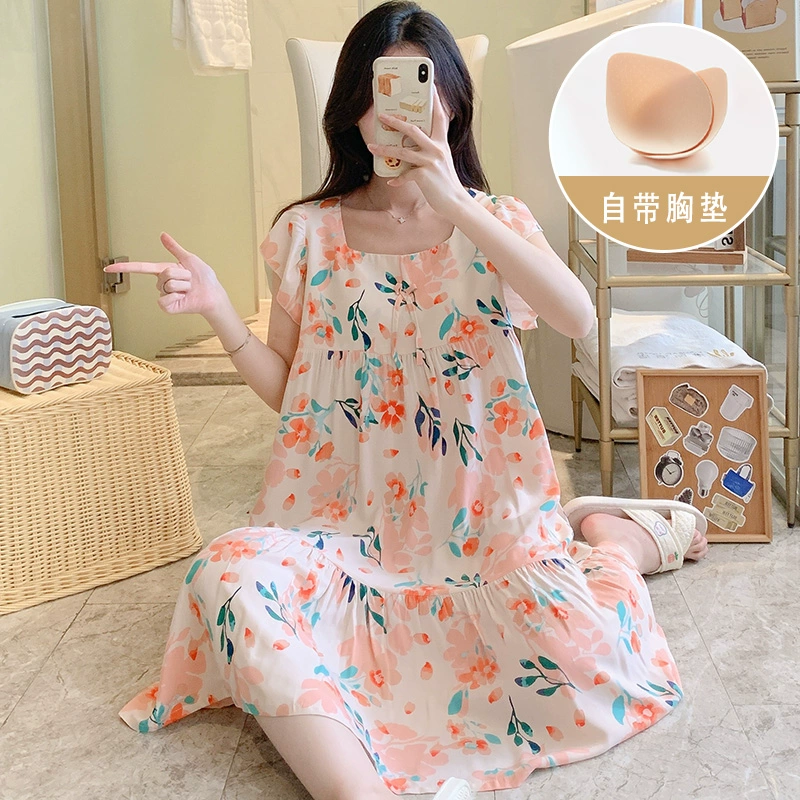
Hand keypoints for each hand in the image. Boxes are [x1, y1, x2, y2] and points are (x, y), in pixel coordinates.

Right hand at [103, 233, 227, 317]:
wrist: (213, 293)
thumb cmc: (203, 277)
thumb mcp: (189, 259)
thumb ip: (174, 248)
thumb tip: (162, 235)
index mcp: (164, 271)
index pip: (141, 268)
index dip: (124, 267)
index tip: (109, 268)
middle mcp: (162, 283)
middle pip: (164, 273)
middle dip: (181, 275)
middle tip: (190, 280)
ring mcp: (165, 296)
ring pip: (168, 285)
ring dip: (184, 285)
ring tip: (190, 288)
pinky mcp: (168, 307)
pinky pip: (166, 299)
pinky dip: (178, 297)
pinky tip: (184, 298)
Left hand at [366, 84, 464, 216]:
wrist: (454, 202)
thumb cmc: (445, 182)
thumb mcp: (441, 161)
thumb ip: (430, 150)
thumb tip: (411, 144)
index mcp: (441, 142)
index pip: (440, 116)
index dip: (435, 100)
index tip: (430, 85)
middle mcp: (437, 149)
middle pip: (413, 130)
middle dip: (395, 122)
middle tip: (381, 116)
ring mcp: (430, 162)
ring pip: (402, 152)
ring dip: (384, 150)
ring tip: (371, 147)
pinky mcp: (425, 176)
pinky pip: (405, 175)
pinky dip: (397, 178)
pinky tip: (391, 181)